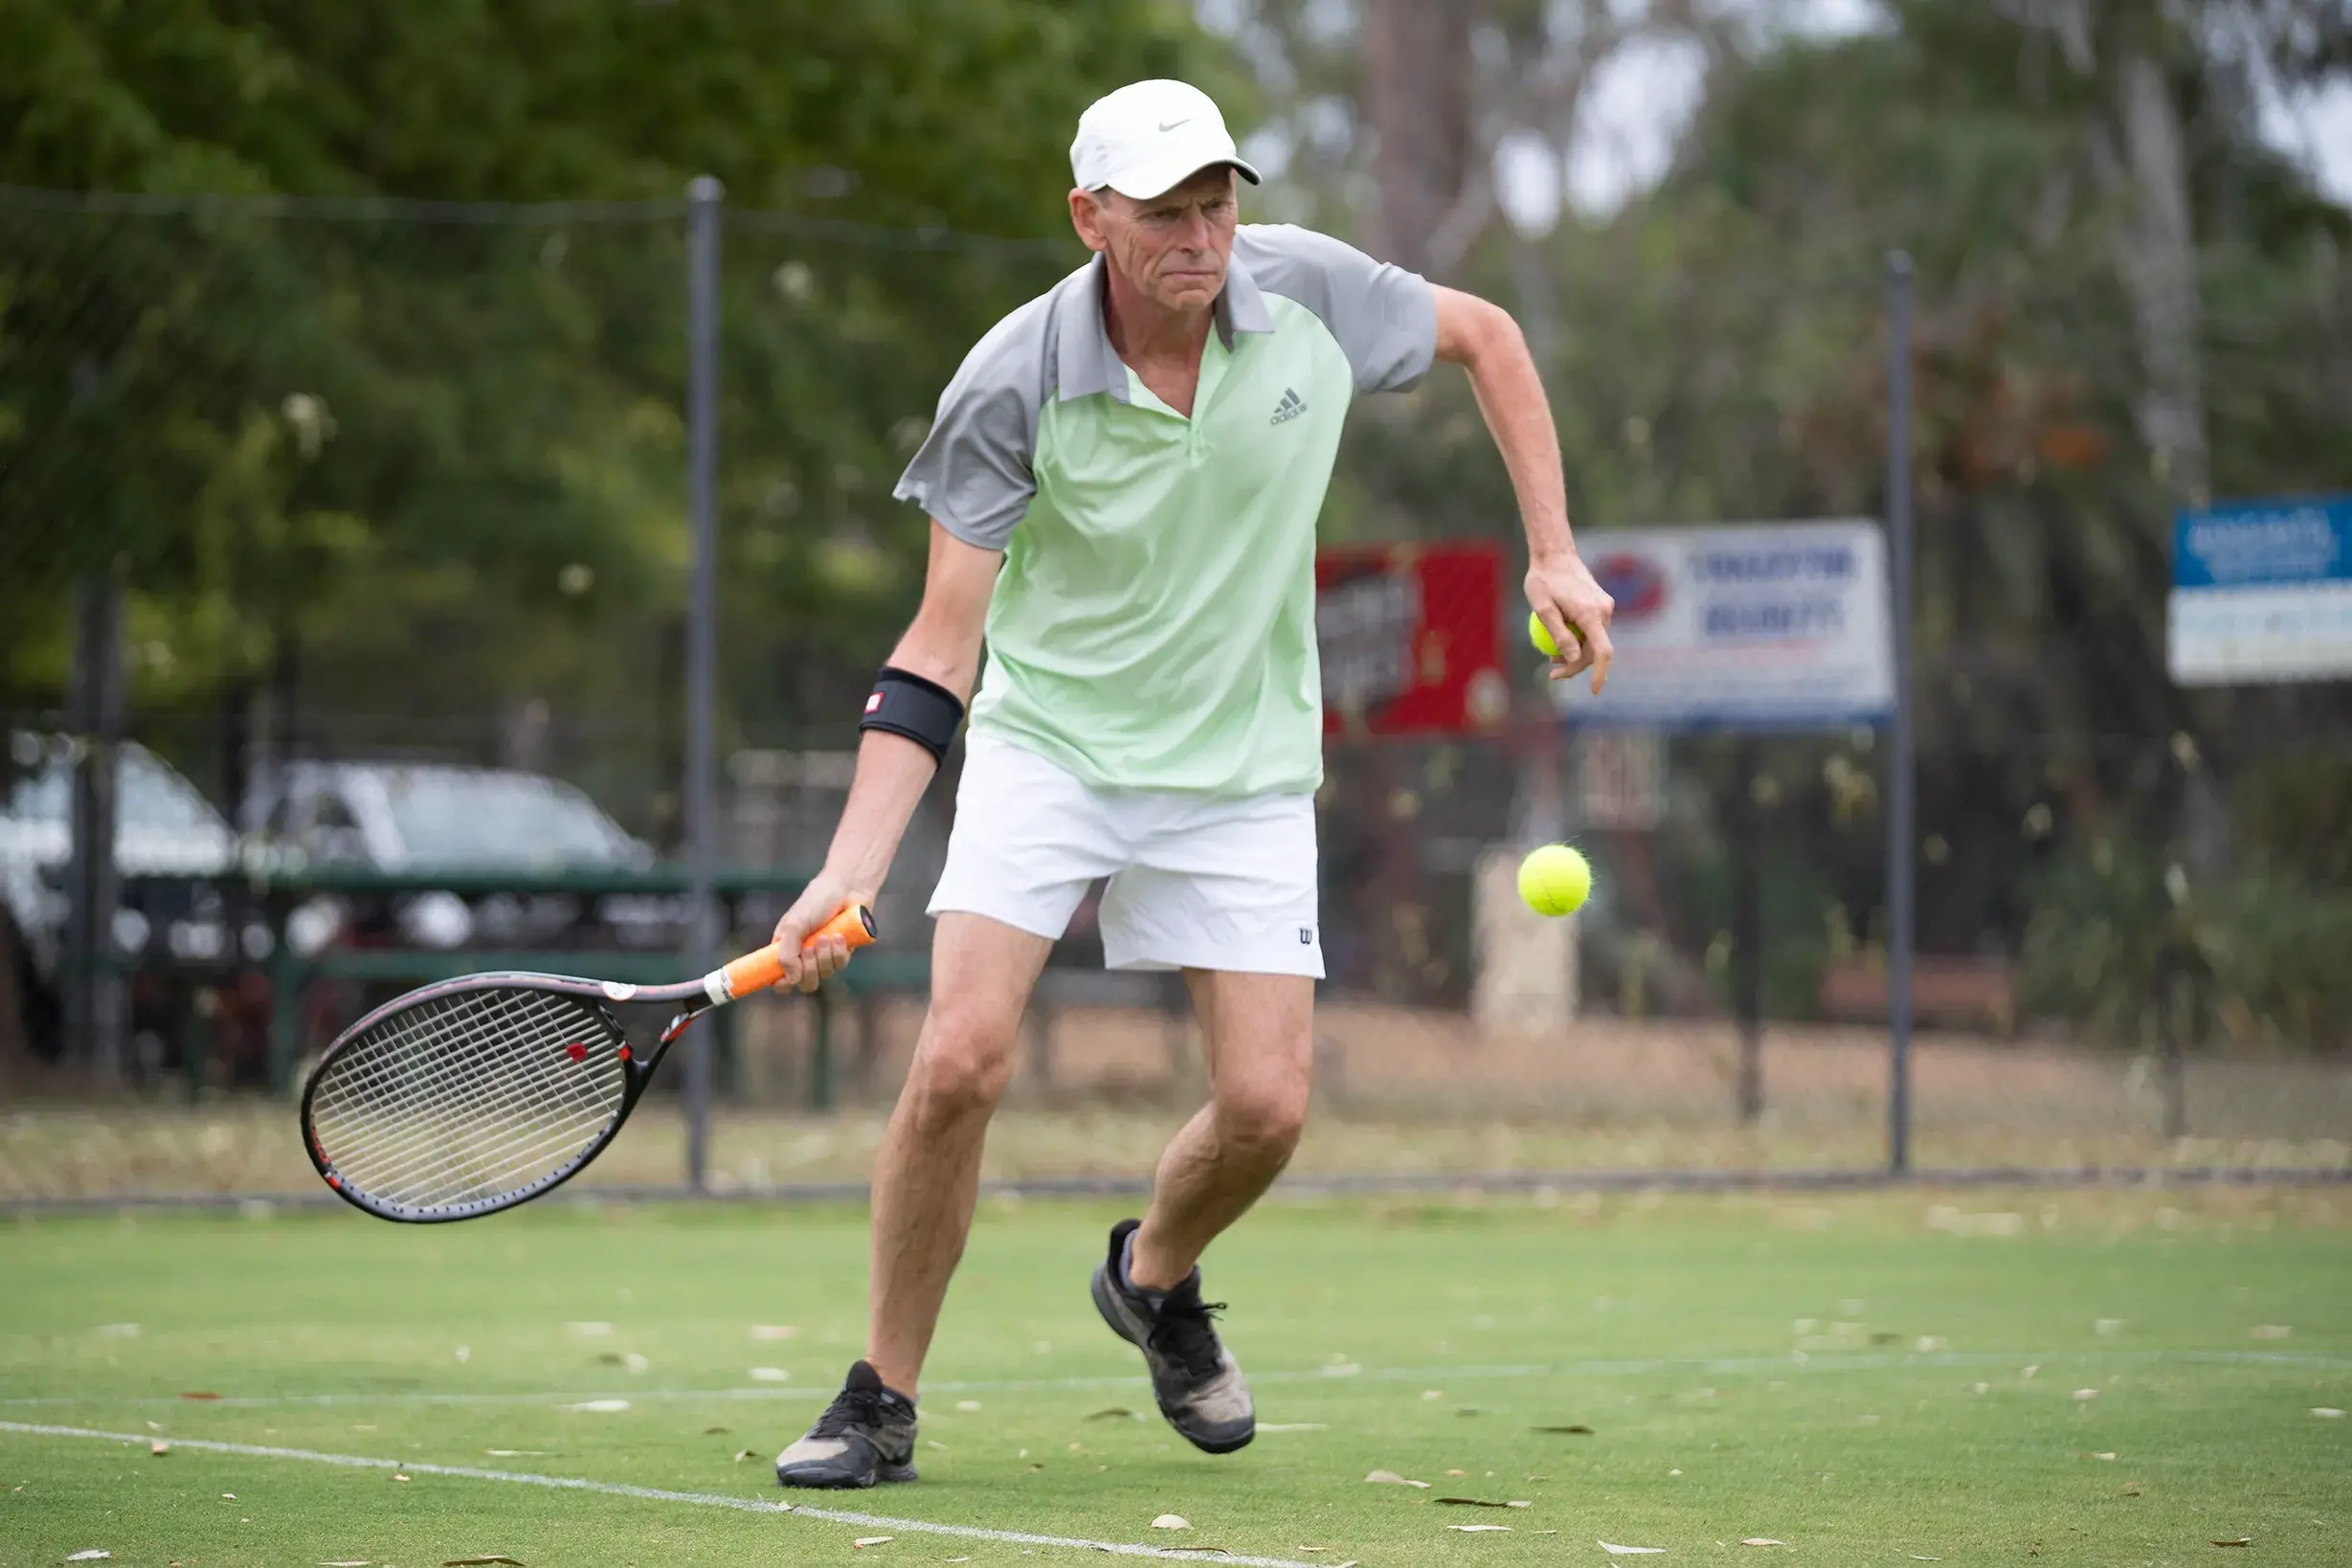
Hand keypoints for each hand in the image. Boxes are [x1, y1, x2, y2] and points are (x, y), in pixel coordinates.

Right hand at [770, 871, 871, 993]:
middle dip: (808, 970)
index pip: (778, 977)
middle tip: (809, 950)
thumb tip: (791, 980)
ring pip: (824, 975)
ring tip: (826, 936)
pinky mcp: (842, 951)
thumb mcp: (795, 925)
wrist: (847, 887)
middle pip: (804, 982)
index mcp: (786, 947)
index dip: (781, 984)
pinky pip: (840, 964)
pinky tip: (839, 936)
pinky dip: (839, 953)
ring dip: (824, 958)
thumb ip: (787, 953)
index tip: (783, 981)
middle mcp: (804, 954)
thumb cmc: (816, 901)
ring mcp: (824, 954)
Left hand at [1526, 550, 1614, 692]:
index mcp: (1591, 614)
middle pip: (1596, 650)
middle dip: (1577, 666)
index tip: (1593, 691)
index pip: (1603, 652)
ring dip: (1576, 653)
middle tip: (1552, 673)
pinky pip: (1593, 629)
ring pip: (1595, 640)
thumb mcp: (1543, 609)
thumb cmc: (1543, 580)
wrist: (1555, 554)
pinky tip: (1560, 638)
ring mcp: (1605, 606)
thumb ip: (1559, 635)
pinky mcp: (1601, 604)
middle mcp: (1604, 611)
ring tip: (1551, 655)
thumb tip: (1572, 660)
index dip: (1600, 674)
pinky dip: (1579, 638)